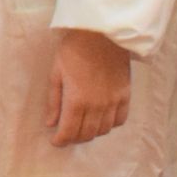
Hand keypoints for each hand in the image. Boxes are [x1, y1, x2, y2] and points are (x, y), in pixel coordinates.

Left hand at [48, 28, 133, 145]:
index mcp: (76, 100)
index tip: (55, 141)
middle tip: (66, 134)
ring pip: (104, 130)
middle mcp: (97, 105)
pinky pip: (120, 120)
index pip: (69, 132)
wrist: (101, 34)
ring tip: (82, 127)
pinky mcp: (125, 95)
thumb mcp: (56, 74)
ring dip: (91, 133)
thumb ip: (53, 101)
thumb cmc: (73, 50)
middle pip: (87, 134)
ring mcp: (113, 101)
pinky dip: (110, 125)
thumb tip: (51, 123)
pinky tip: (101, 120)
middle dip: (74, 138)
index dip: (61, 141)